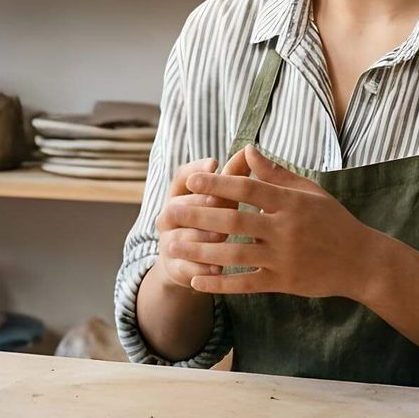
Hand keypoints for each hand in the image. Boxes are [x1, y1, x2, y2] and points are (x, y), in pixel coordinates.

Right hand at [152, 155, 248, 291]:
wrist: (192, 262)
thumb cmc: (215, 219)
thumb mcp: (224, 197)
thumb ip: (235, 176)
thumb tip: (249, 148)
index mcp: (180, 195)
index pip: (181, 176)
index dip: (195, 169)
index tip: (215, 162)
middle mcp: (169, 217)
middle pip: (176, 207)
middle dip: (198, 205)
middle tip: (220, 203)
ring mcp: (169, 243)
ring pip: (179, 238)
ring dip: (199, 237)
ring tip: (222, 238)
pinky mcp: (174, 269)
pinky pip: (184, 268)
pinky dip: (200, 268)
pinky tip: (219, 269)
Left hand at [167, 146, 378, 299]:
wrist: (361, 261)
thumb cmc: (333, 221)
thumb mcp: (309, 191)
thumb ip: (276, 173)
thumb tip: (248, 150)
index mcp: (290, 203)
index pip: (248, 189)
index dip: (218, 184)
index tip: (191, 180)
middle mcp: (285, 229)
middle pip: (234, 221)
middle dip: (198, 216)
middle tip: (168, 213)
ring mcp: (284, 258)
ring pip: (234, 254)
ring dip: (201, 250)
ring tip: (174, 245)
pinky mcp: (284, 282)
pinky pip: (246, 283)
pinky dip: (220, 283)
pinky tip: (197, 281)